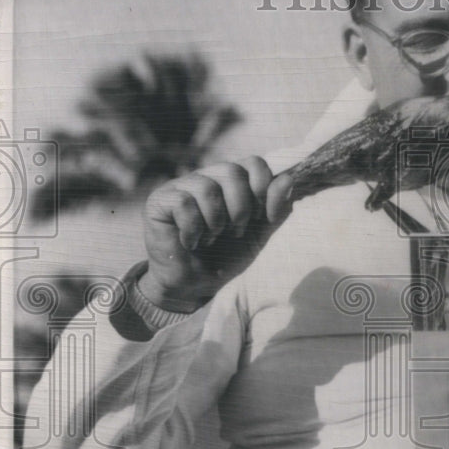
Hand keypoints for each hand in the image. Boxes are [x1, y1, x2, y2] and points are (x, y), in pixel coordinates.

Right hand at [140, 158, 292, 310]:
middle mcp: (206, 178)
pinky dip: (194, 229)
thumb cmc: (225, 256)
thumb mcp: (259, 234)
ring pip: (207, 187)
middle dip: (241, 207)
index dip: (263, 187)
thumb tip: (289, 179)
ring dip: (216, 222)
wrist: (196, 285)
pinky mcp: (159, 201)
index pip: (253, 163)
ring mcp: (181, 187)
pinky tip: (190, 242)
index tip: (260, 217)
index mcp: (231, 183)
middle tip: (235, 231)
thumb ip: (275, 209)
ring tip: (210, 238)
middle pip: (232, 171)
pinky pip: (184, 203)